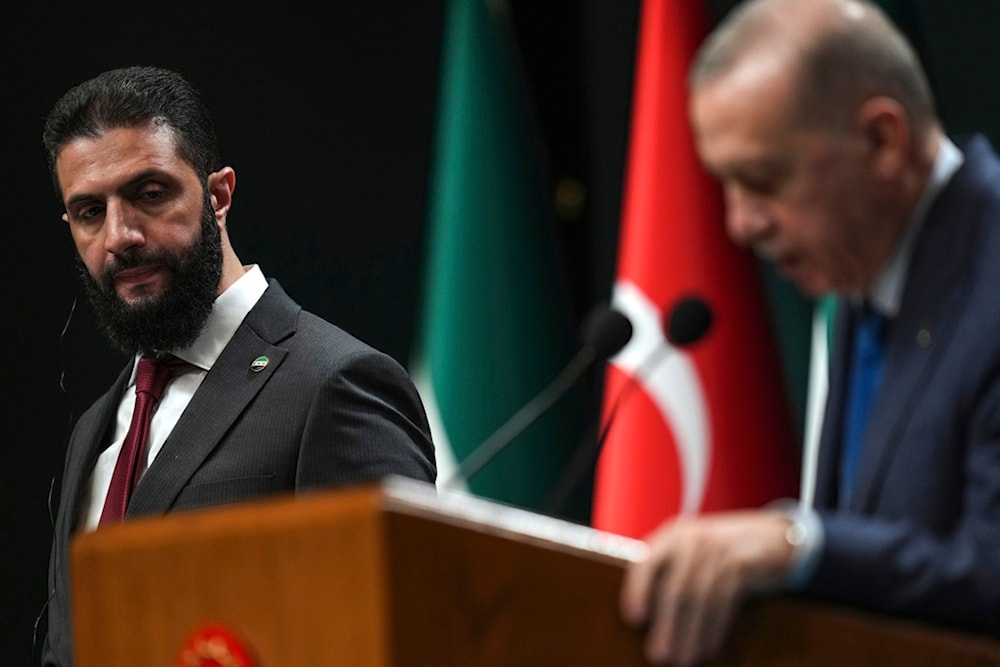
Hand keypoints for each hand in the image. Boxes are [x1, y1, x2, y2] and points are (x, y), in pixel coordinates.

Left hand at [619, 510, 794, 665]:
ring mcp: (719, 549)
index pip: (646, 561)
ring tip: (684, 659)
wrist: (771, 536)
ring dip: (691, 634)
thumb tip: (647, 617)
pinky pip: (725, 601)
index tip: (634, 618)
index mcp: (672, 536)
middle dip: (667, 626)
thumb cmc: (720, 550)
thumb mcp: (690, 550)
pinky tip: (708, 647)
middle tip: (659, 656)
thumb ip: (668, 571)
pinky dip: (715, 627)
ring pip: (700, 598)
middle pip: (676, 588)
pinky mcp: (743, 564)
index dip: (638, 590)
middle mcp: (693, 539)